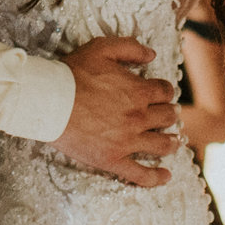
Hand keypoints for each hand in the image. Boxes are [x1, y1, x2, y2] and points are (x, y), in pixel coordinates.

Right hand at [53, 35, 180, 187]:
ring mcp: (127, 141)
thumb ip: (130, 47)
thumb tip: (152, 54)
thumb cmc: (73, 74)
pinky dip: (156, 177)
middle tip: (169, 116)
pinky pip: (140, 174)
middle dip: (170, 114)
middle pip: (167, 117)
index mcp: (139, 91)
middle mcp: (139, 117)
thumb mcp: (102, 48)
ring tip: (175, 142)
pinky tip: (166, 176)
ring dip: (172, 142)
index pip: (165, 91)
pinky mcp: (113, 160)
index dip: (164, 91)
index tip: (161, 93)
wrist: (49, 102)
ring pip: (161, 145)